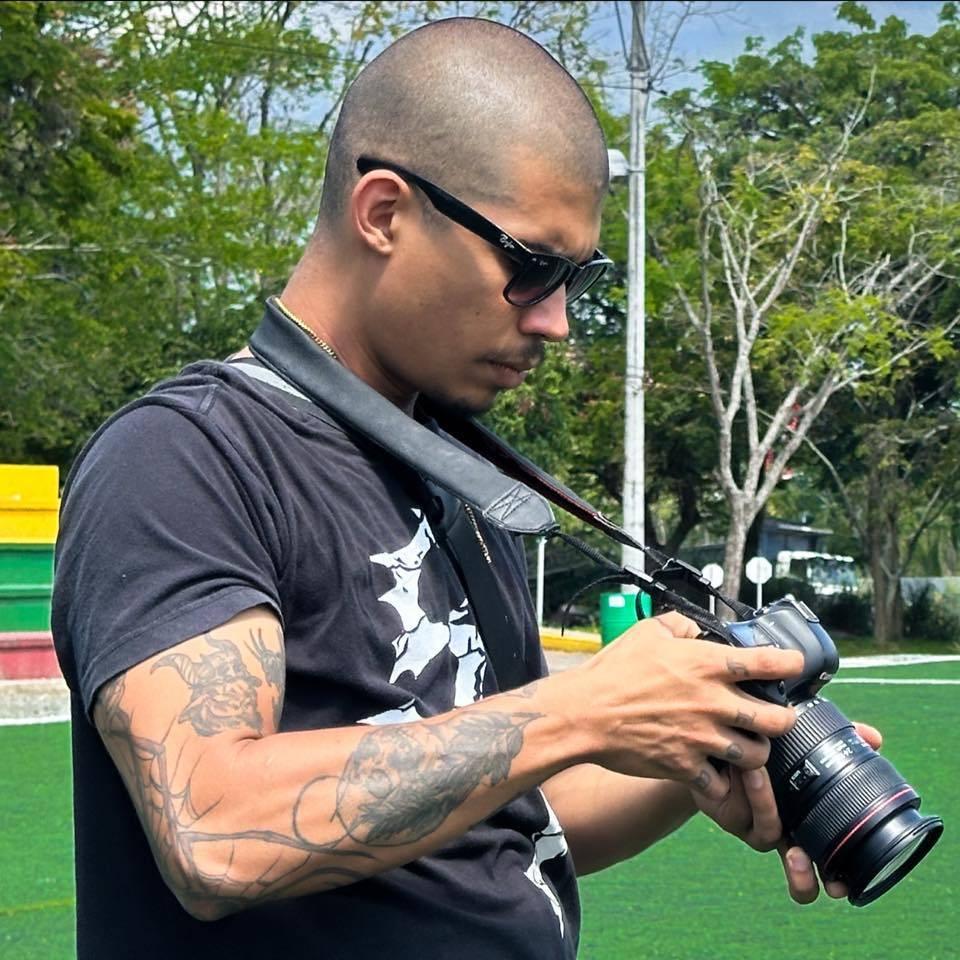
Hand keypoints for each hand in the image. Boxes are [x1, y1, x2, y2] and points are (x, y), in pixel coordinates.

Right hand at [567, 611, 802, 802]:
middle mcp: (713, 702)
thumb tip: (696, 631)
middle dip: (784, 720)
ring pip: (757, 756)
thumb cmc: (613, 672)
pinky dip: (720, 781)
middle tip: (775, 718)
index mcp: (708, 665)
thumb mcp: (646, 632)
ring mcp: (702, 738)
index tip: (795, 666)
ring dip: (754, 753)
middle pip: (779, 720)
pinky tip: (711, 771)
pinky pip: (721, 785)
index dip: (792, 664)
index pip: (770, 663)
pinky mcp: (686, 767)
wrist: (584, 714)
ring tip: (744, 747)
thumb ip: (680, 626)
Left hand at [695, 720, 883, 903]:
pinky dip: (742, 785)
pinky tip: (739, 765)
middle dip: (800, 872)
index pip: (829, 865)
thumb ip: (837, 742)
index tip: (840, 886)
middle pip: (798, 873)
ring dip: (763, 800)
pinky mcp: (726, 814)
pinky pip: (738, 808)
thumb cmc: (767, 749)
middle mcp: (783, 834)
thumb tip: (873, 737)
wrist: (719, 743)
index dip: (837, 881)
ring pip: (766, 829)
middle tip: (797, 854)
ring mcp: (753, 827)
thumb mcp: (801, 745)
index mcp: (807, 826)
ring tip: (756, 770)